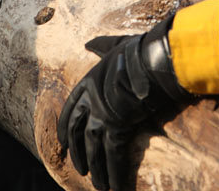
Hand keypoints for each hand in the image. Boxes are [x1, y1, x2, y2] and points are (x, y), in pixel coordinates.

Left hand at [58, 20, 191, 190]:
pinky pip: (115, 156)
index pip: (71, 109)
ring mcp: (103, 115)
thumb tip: (89, 42)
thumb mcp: (116, 45)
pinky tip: (116, 188)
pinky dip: (116, 174)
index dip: (66, 127)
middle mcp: (92, 101)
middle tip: (82, 171)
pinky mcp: (118, 127)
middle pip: (79, 134)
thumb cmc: (140, 50)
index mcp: (89, 82)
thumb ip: (102, 46)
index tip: (64, 142)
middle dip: (80, 154)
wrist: (154, 59)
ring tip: (100, 187)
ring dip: (98, 171)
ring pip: (95, 150)